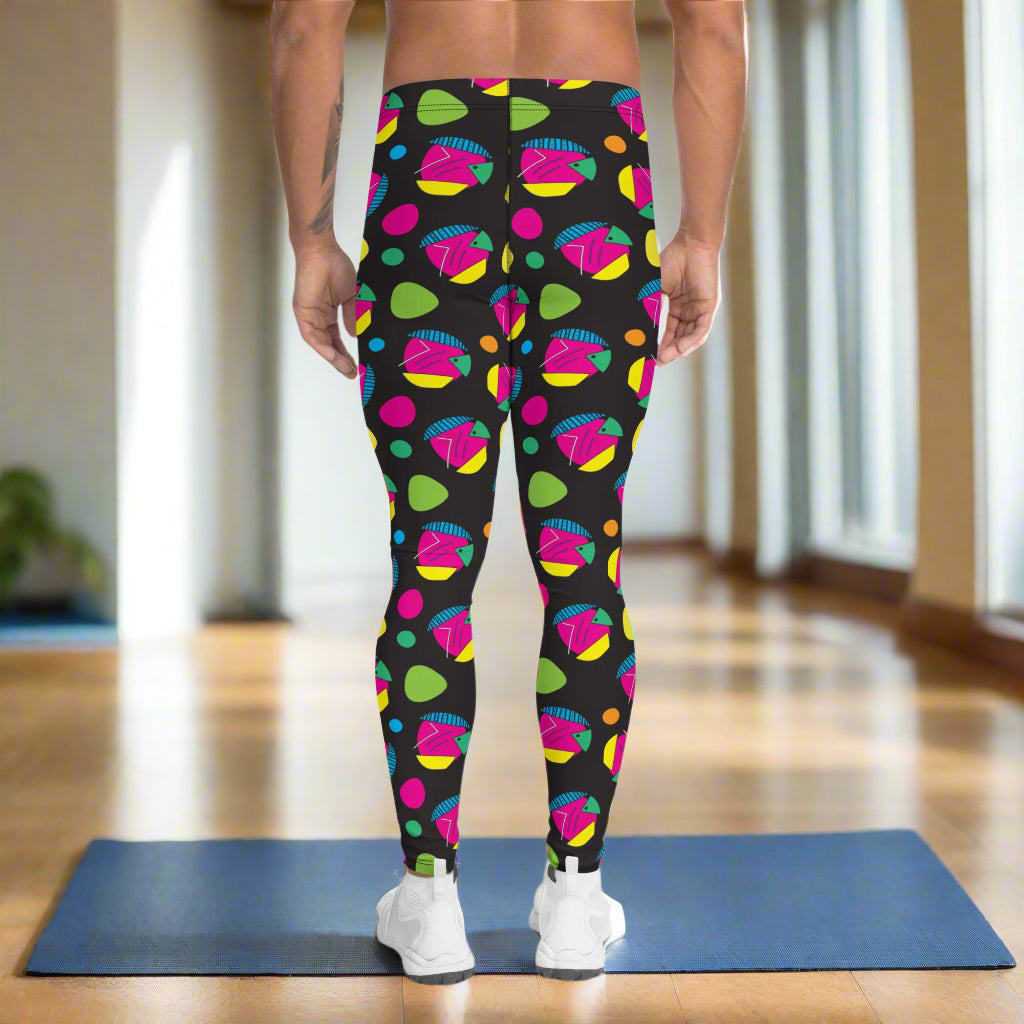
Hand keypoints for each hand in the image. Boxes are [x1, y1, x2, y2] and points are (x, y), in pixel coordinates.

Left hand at [291, 240, 358, 378]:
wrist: (321, 251)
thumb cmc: (335, 267)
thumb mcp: (350, 297)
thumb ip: (352, 316)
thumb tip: (356, 336)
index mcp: (328, 313)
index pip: (336, 339)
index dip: (345, 353)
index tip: (357, 365)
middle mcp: (318, 318)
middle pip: (329, 345)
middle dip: (340, 361)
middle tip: (352, 373)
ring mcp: (309, 317)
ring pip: (321, 344)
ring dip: (333, 358)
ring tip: (347, 369)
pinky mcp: (302, 313)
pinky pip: (313, 336)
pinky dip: (323, 348)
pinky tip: (334, 357)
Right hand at [656, 233, 721, 363]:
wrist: (691, 243)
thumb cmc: (673, 259)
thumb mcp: (655, 287)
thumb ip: (649, 305)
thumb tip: (635, 326)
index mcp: (678, 306)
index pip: (670, 331)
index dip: (660, 345)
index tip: (649, 356)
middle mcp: (690, 311)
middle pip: (680, 338)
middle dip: (668, 352)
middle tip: (656, 362)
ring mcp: (701, 309)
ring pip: (691, 337)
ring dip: (678, 350)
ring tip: (665, 359)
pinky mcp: (710, 307)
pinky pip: (701, 330)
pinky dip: (691, 341)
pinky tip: (680, 350)